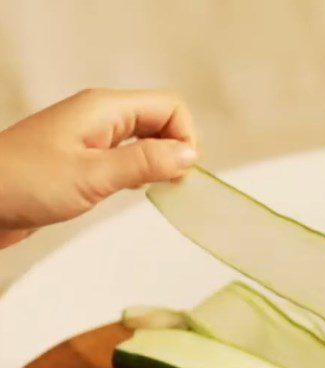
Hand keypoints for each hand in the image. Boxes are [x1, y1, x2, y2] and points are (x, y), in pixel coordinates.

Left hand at [0, 88, 197, 246]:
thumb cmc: (24, 183)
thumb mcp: (92, 175)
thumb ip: (143, 163)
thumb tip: (189, 155)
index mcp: (104, 109)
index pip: (169, 107)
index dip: (184, 137)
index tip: (181, 172)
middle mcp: (101, 118)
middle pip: (161, 121)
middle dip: (177, 150)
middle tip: (173, 184)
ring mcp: (93, 138)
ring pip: (147, 140)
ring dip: (161, 162)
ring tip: (157, 189)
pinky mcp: (87, 160)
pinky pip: (129, 157)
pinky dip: (142, 173)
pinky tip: (136, 191)